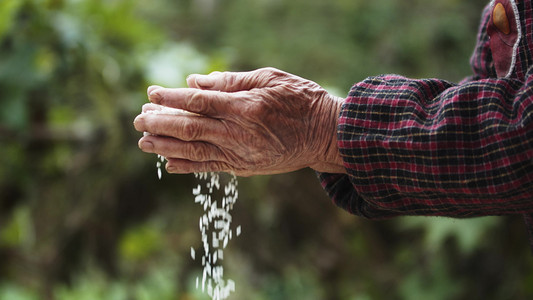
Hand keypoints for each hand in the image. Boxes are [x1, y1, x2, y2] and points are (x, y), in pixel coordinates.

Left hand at [133, 67, 344, 175]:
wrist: (326, 135)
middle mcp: (239, 134)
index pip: (198, 102)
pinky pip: (210, 167)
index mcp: (245, 107)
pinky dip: (188, 166)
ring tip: (144, 143)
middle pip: (190, 129)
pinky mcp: (244, 168)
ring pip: (195, 152)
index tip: (151, 93)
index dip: (171, 98)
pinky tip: (169, 163)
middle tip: (138, 120)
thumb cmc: (300, 100)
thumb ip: (230, 81)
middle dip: (160, 124)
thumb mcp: (269, 79)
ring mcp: (241, 154)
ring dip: (166, 147)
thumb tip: (194, 82)